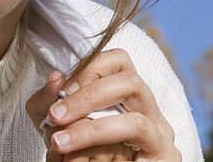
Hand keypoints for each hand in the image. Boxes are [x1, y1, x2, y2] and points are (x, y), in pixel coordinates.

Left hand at [26, 50, 180, 160]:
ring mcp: (159, 132)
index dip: (92, 68)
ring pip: (135, 120)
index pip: (119, 60)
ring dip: (92, 130)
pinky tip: (79, 157)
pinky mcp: (164, 156)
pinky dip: (105, 146)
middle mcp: (147, 107)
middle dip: (89, 96)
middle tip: (57, 115)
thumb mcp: (55, 122)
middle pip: (131, 82)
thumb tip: (56, 77)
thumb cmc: (76, 149)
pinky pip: (138, 147)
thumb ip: (48, 100)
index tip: (65, 89)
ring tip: (59, 142)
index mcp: (124, 93)